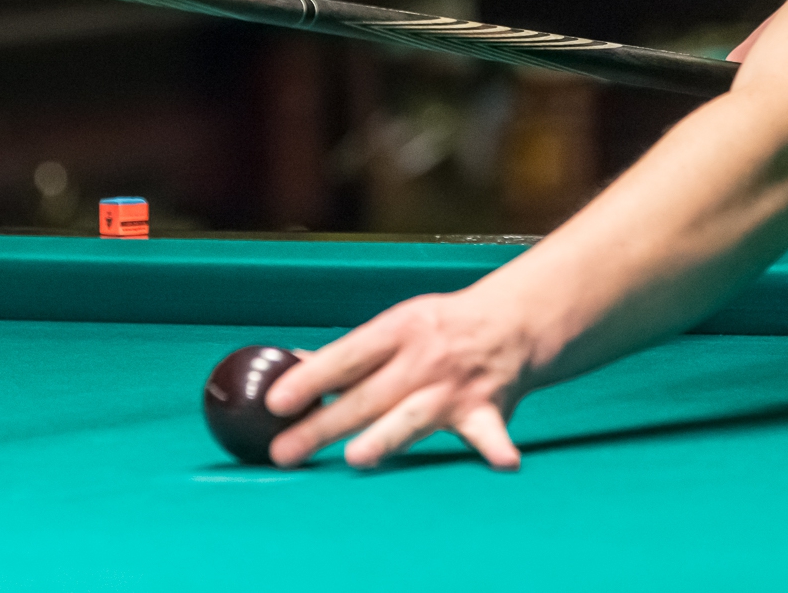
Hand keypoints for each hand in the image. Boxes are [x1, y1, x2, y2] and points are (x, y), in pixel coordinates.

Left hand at [264, 287, 534, 470]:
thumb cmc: (440, 330)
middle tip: (285, 452)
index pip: (347, 357)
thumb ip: (347, 357)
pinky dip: (497, 448)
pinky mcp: (487, 413)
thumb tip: (287, 371)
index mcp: (399, 331)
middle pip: (368, 396)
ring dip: (388, 436)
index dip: (311, 379)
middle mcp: (425, 359)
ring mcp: (456, 388)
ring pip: (415, 416)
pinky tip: (502, 463)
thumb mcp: (394, 328)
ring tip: (358, 457)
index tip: (275, 402)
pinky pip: (491, 433)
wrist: (512, 323)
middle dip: (325, 425)